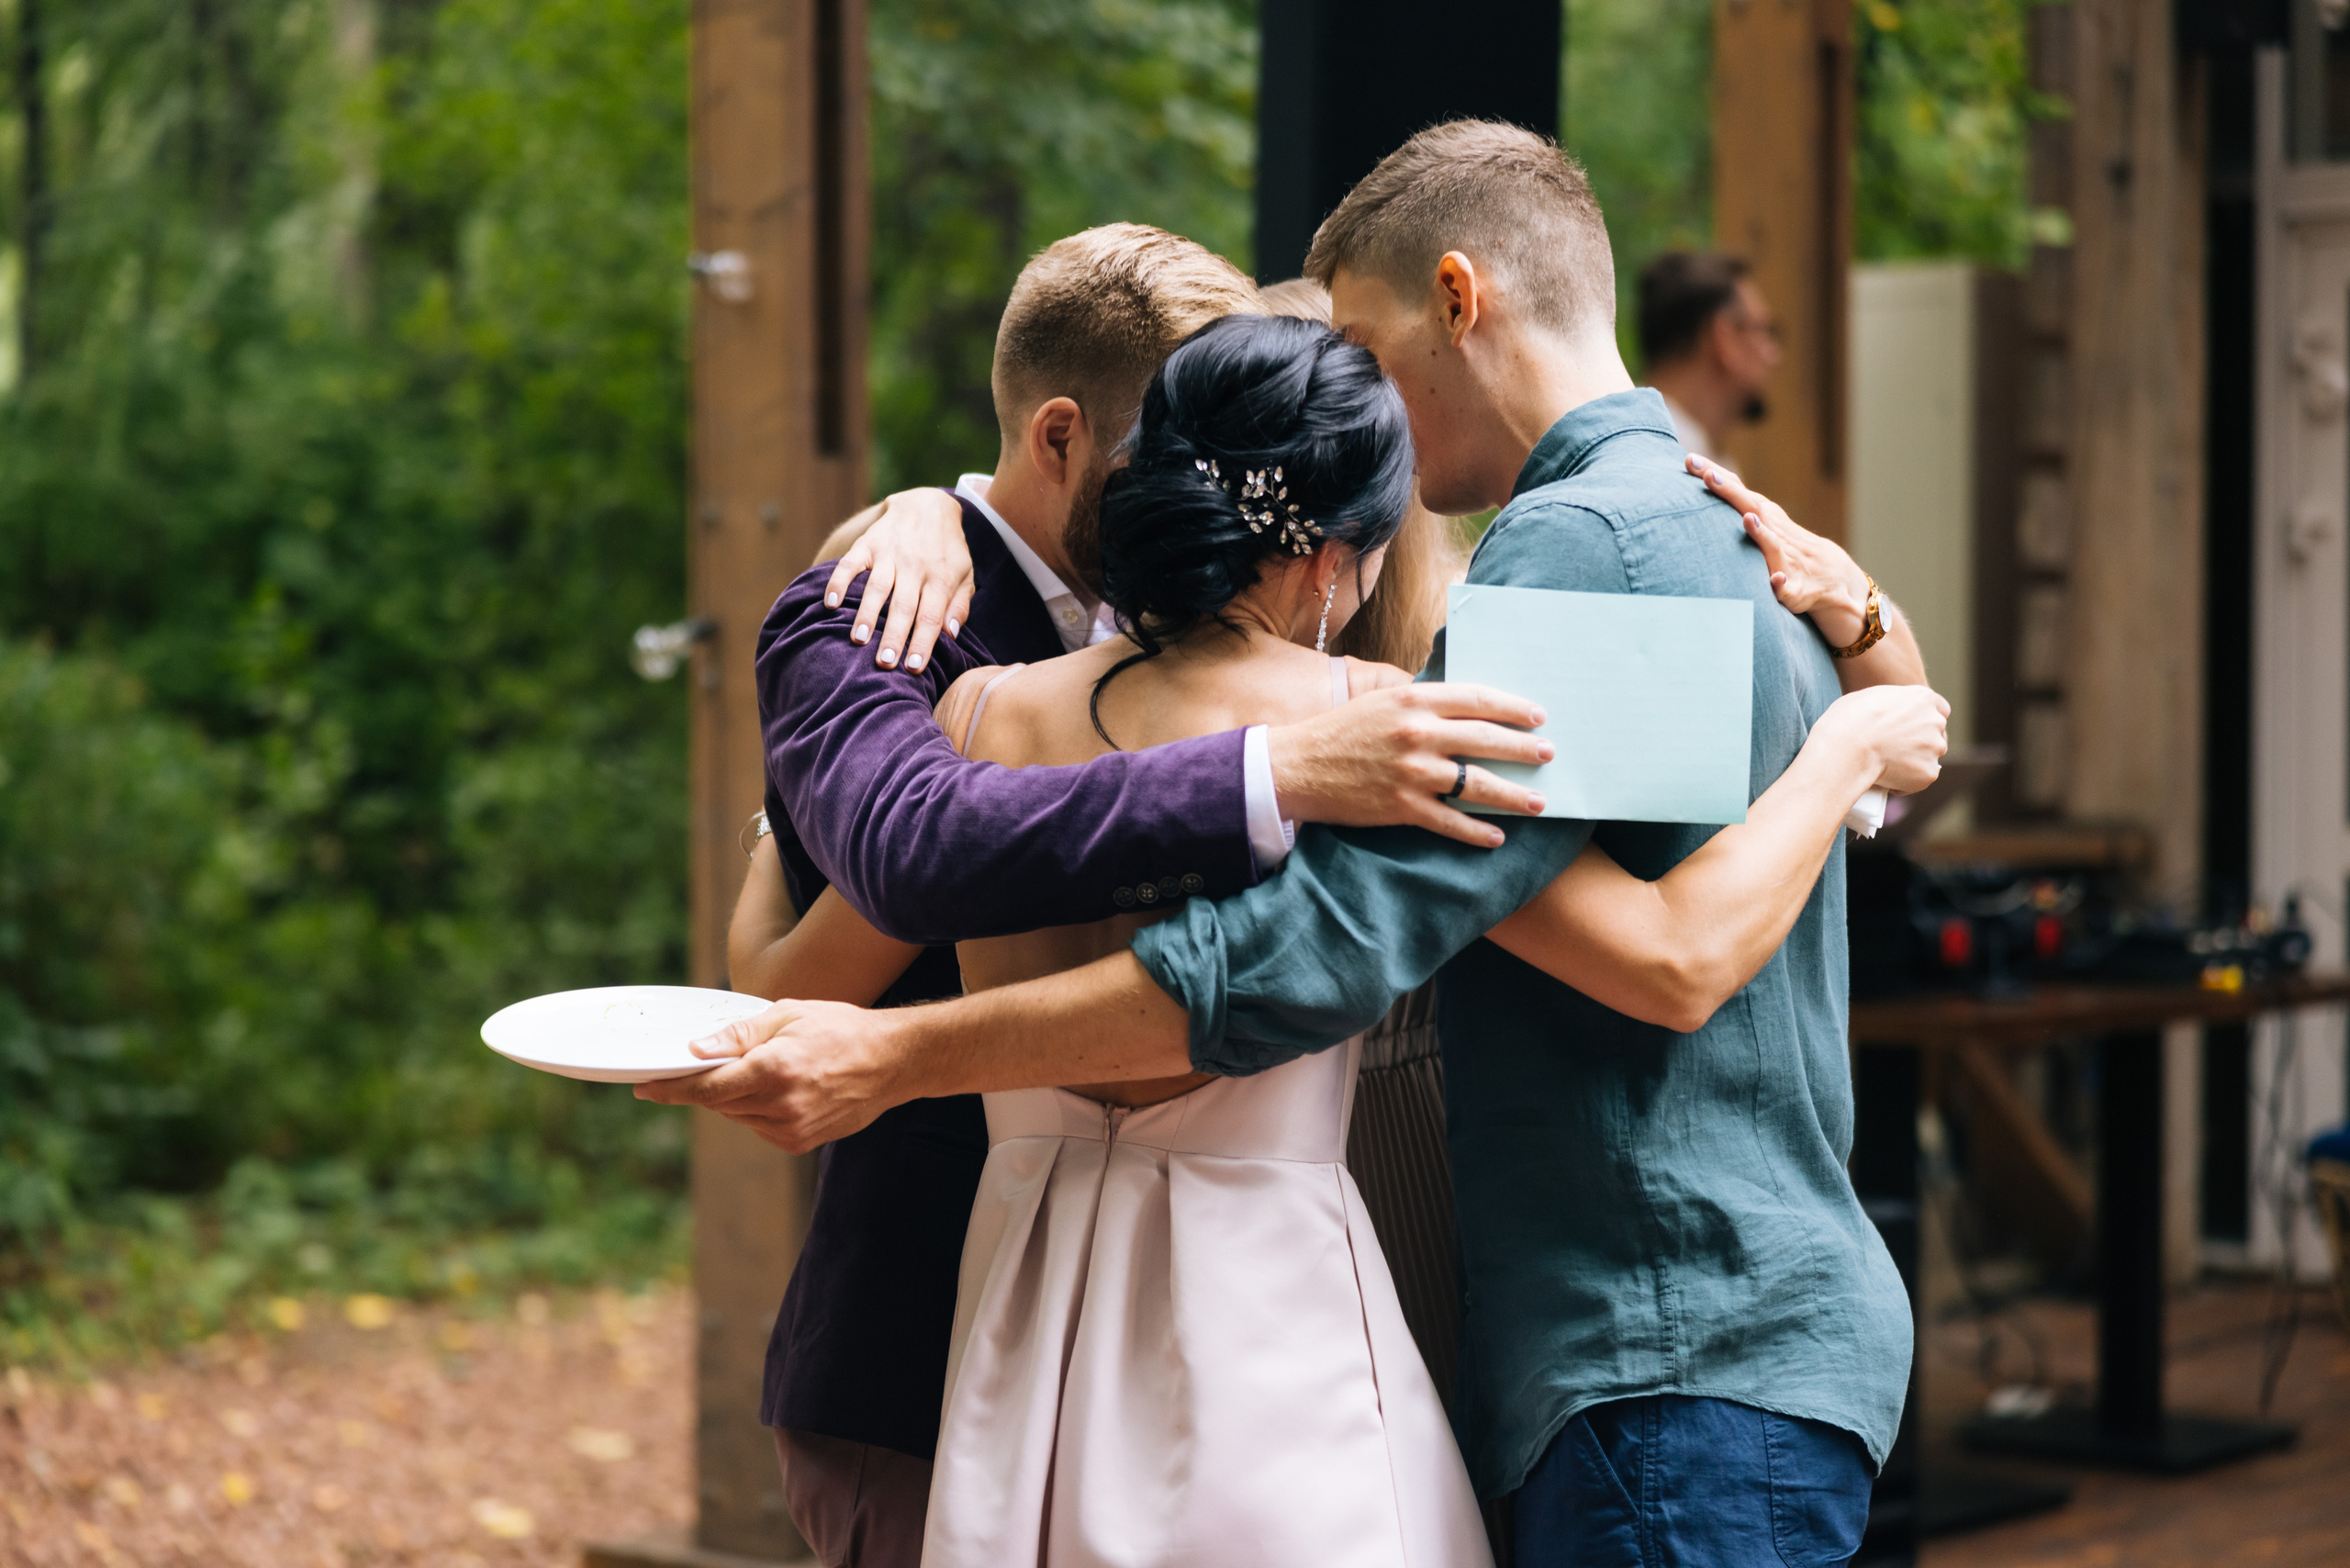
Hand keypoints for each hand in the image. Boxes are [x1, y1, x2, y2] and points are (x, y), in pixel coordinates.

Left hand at [632, 997, 910, 1153]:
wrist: (893, 1062)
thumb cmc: (841, 1028)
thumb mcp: (787, 1015)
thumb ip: (737, 1035)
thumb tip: (694, 1051)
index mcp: (775, 1069)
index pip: (708, 1087)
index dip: (671, 1088)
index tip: (643, 1086)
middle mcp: (781, 1105)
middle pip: (719, 1102)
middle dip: (707, 1083)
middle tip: (706, 1061)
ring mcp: (791, 1129)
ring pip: (737, 1115)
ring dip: (735, 1095)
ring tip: (765, 1067)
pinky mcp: (800, 1142)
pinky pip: (759, 1125)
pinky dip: (757, 1107)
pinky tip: (783, 1086)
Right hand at [822, 487, 974, 674]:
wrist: (928, 505)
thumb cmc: (948, 550)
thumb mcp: (965, 574)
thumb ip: (959, 604)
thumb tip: (950, 634)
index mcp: (940, 577)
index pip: (931, 615)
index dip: (922, 642)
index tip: (913, 667)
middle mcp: (914, 566)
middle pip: (903, 606)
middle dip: (893, 636)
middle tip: (883, 663)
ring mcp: (890, 553)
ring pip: (877, 587)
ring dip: (866, 613)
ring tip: (858, 639)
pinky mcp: (869, 543)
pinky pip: (851, 563)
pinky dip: (838, 582)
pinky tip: (830, 602)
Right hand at [1267, 683, 1555, 848]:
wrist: (1297, 767)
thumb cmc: (1340, 731)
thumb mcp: (1381, 703)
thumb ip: (1422, 704)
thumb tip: (1465, 708)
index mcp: (1413, 701)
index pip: (1476, 699)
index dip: (1512, 707)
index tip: (1537, 715)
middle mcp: (1417, 734)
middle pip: (1485, 740)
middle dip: (1523, 748)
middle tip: (1548, 754)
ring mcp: (1411, 772)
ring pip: (1476, 784)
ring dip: (1513, 794)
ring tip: (1538, 801)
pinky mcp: (1401, 807)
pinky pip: (1451, 821)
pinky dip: (1477, 831)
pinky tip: (1497, 835)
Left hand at [1687, 455, 1870, 647]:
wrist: (1830, 576)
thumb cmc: (1783, 546)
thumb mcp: (1761, 522)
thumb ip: (1734, 505)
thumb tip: (1699, 479)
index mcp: (1763, 516)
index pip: (1736, 491)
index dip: (1714, 475)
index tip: (1689, 460)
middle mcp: (1774, 531)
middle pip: (1751, 507)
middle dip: (1730, 491)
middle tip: (1708, 475)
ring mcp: (1786, 558)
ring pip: (1772, 544)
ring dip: (1761, 533)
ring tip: (1748, 520)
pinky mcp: (1795, 588)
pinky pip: (1788, 586)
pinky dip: (1782, 583)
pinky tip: (1777, 580)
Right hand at [1815, 683, 1948, 794]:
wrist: (1847, 747)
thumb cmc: (1850, 719)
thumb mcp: (1871, 697)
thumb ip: (1891, 704)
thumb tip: (1888, 713)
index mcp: (1923, 698)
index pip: (1939, 708)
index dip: (1925, 719)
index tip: (1913, 727)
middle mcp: (1935, 721)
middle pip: (1935, 734)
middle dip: (1919, 742)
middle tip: (1894, 749)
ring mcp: (1935, 748)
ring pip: (1928, 757)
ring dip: (1912, 762)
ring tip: (1884, 765)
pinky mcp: (1929, 772)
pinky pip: (1919, 779)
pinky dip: (1905, 782)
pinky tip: (1884, 777)